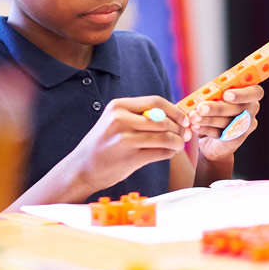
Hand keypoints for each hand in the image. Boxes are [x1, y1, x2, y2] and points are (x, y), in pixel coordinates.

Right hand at [68, 96, 189, 193]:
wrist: (82, 168)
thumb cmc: (104, 144)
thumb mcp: (115, 121)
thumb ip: (140, 116)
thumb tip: (175, 116)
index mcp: (118, 106)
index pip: (155, 101)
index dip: (174, 110)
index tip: (184, 119)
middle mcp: (120, 119)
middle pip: (163, 119)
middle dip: (179, 128)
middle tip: (185, 134)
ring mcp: (124, 139)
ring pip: (165, 136)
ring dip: (177, 142)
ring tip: (178, 145)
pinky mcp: (130, 157)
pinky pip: (160, 152)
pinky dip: (169, 153)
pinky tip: (168, 153)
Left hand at [187, 85, 263, 161]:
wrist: (209, 140)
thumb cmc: (211, 111)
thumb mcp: (212, 98)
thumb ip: (213, 94)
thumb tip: (203, 95)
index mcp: (248, 95)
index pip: (255, 92)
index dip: (242, 94)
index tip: (226, 94)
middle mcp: (250, 110)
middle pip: (240, 108)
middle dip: (218, 108)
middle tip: (201, 107)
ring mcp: (246, 127)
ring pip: (229, 122)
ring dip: (208, 119)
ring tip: (193, 117)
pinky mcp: (236, 140)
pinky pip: (222, 134)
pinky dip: (206, 129)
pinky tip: (195, 126)